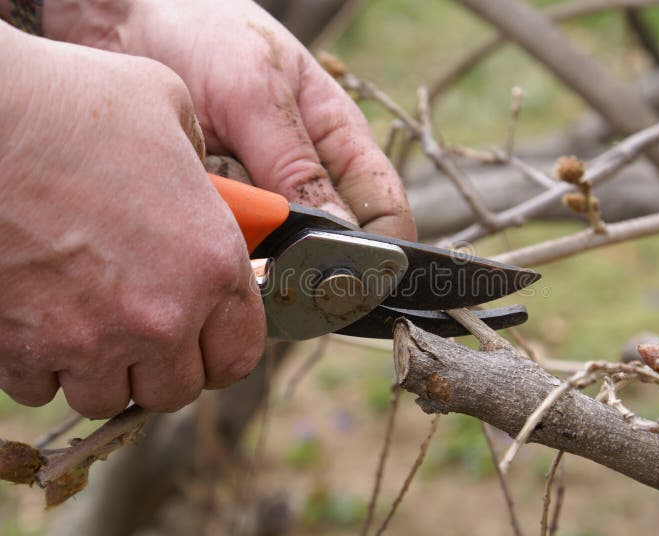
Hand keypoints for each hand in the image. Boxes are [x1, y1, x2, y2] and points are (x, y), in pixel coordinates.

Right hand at [0, 26, 264, 417]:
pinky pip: (40, 388)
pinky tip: (38, 319)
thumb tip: (205, 191)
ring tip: (88, 321)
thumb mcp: (172, 112)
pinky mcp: (20, 350)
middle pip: (174, 390)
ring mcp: (88, 341)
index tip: (206, 339)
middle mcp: (160, 317)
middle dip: (161, 365)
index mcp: (212, 264)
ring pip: (106, 397)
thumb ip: (204, 171)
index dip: (222, 350)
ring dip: (101, 369)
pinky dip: (42, 364)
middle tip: (142, 329)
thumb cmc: (71, 103)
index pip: (239, 356)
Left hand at [51, 0, 416, 240]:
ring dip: (242, 234)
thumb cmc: (205, 36)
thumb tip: (340, 234)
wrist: (123, 25)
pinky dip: (206, 228)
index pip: (385, 213)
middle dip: (295, 251)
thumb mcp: (257, 90)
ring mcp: (261, 201)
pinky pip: (226, 243)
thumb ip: (295, 162)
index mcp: (341, 144)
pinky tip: (188, 192)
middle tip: (258, 236)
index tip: (347, 276)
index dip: (379, 251)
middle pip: (327, 246)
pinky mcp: (221, 214)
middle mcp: (306, 180)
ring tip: (212, 183)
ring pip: (271, 252)